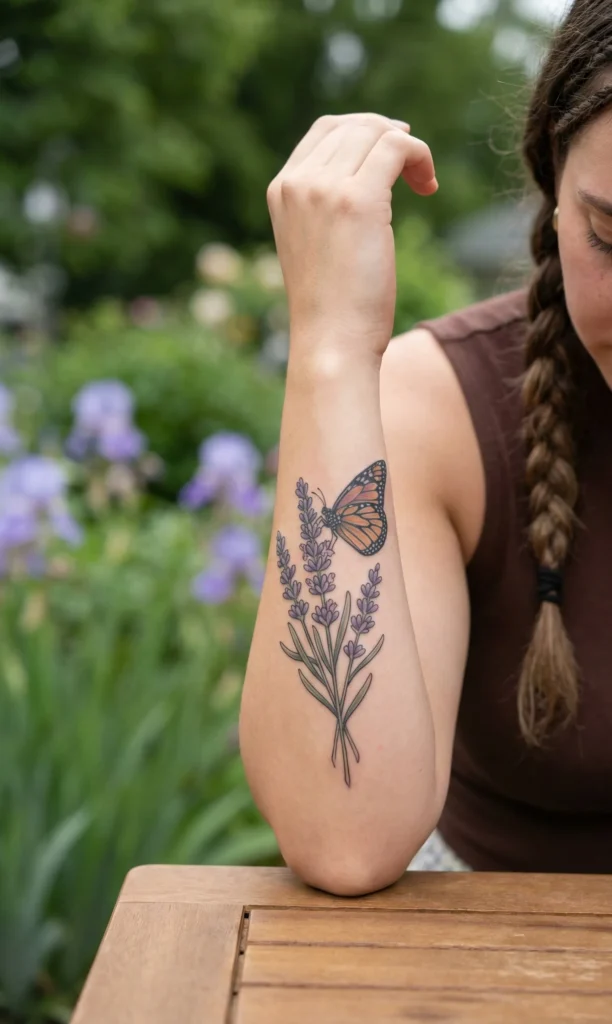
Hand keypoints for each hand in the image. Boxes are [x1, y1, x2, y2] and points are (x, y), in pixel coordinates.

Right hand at [266, 113, 437, 363]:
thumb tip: (373, 174)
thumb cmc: (332, 307)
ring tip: (425, 182)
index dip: (365, 131)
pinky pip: (397, 148)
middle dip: (391, 138)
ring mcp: (324, 189)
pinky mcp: (357, 200)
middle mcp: (297, 183)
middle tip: (415, 171)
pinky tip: (429, 187)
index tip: (392, 156)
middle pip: (354, 126)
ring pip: (377, 132)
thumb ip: (327, 206)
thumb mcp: (316, 245)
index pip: (325, 130)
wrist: (330, 342)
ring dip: (411, 150)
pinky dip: (421, 157)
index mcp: (281, 190)